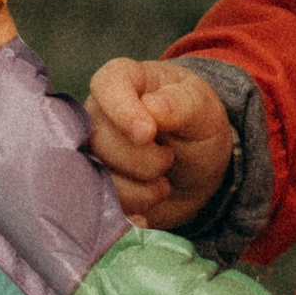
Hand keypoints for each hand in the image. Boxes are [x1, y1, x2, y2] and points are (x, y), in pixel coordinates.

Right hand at [88, 57, 234, 226]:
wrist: (197, 172)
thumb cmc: (197, 127)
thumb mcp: (202, 110)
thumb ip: (181, 104)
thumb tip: (152, 108)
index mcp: (125, 80)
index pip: (108, 84)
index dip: (123, 110)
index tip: (148, 133)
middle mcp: (99, 113)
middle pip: (99, 138)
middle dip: (140, 159)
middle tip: (169, 160)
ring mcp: (92, 151)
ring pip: (94, 175)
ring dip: (135, 190)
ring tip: (163, 186)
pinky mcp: (94, 186)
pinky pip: (97, 204)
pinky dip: (125, 212)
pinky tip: (145, 214)